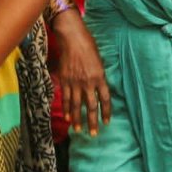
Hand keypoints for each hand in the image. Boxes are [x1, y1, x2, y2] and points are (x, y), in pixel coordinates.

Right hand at [54, 10, 110, 135]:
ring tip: (80, 130)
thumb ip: (99, 76)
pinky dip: (67, 109)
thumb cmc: (88, 45)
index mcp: (99, 77)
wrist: (72, 38)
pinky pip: (66, 98)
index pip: (105, 99)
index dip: (106, 112)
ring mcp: (75, 82)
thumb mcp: (99, 61)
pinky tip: (68, 117)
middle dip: (93, 121)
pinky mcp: (65, 80)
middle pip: (91, 106)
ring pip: (77, 105)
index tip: (107, 121)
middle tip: (94, 133)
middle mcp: (88, 82)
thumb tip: (98, 89)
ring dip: (78, 119)